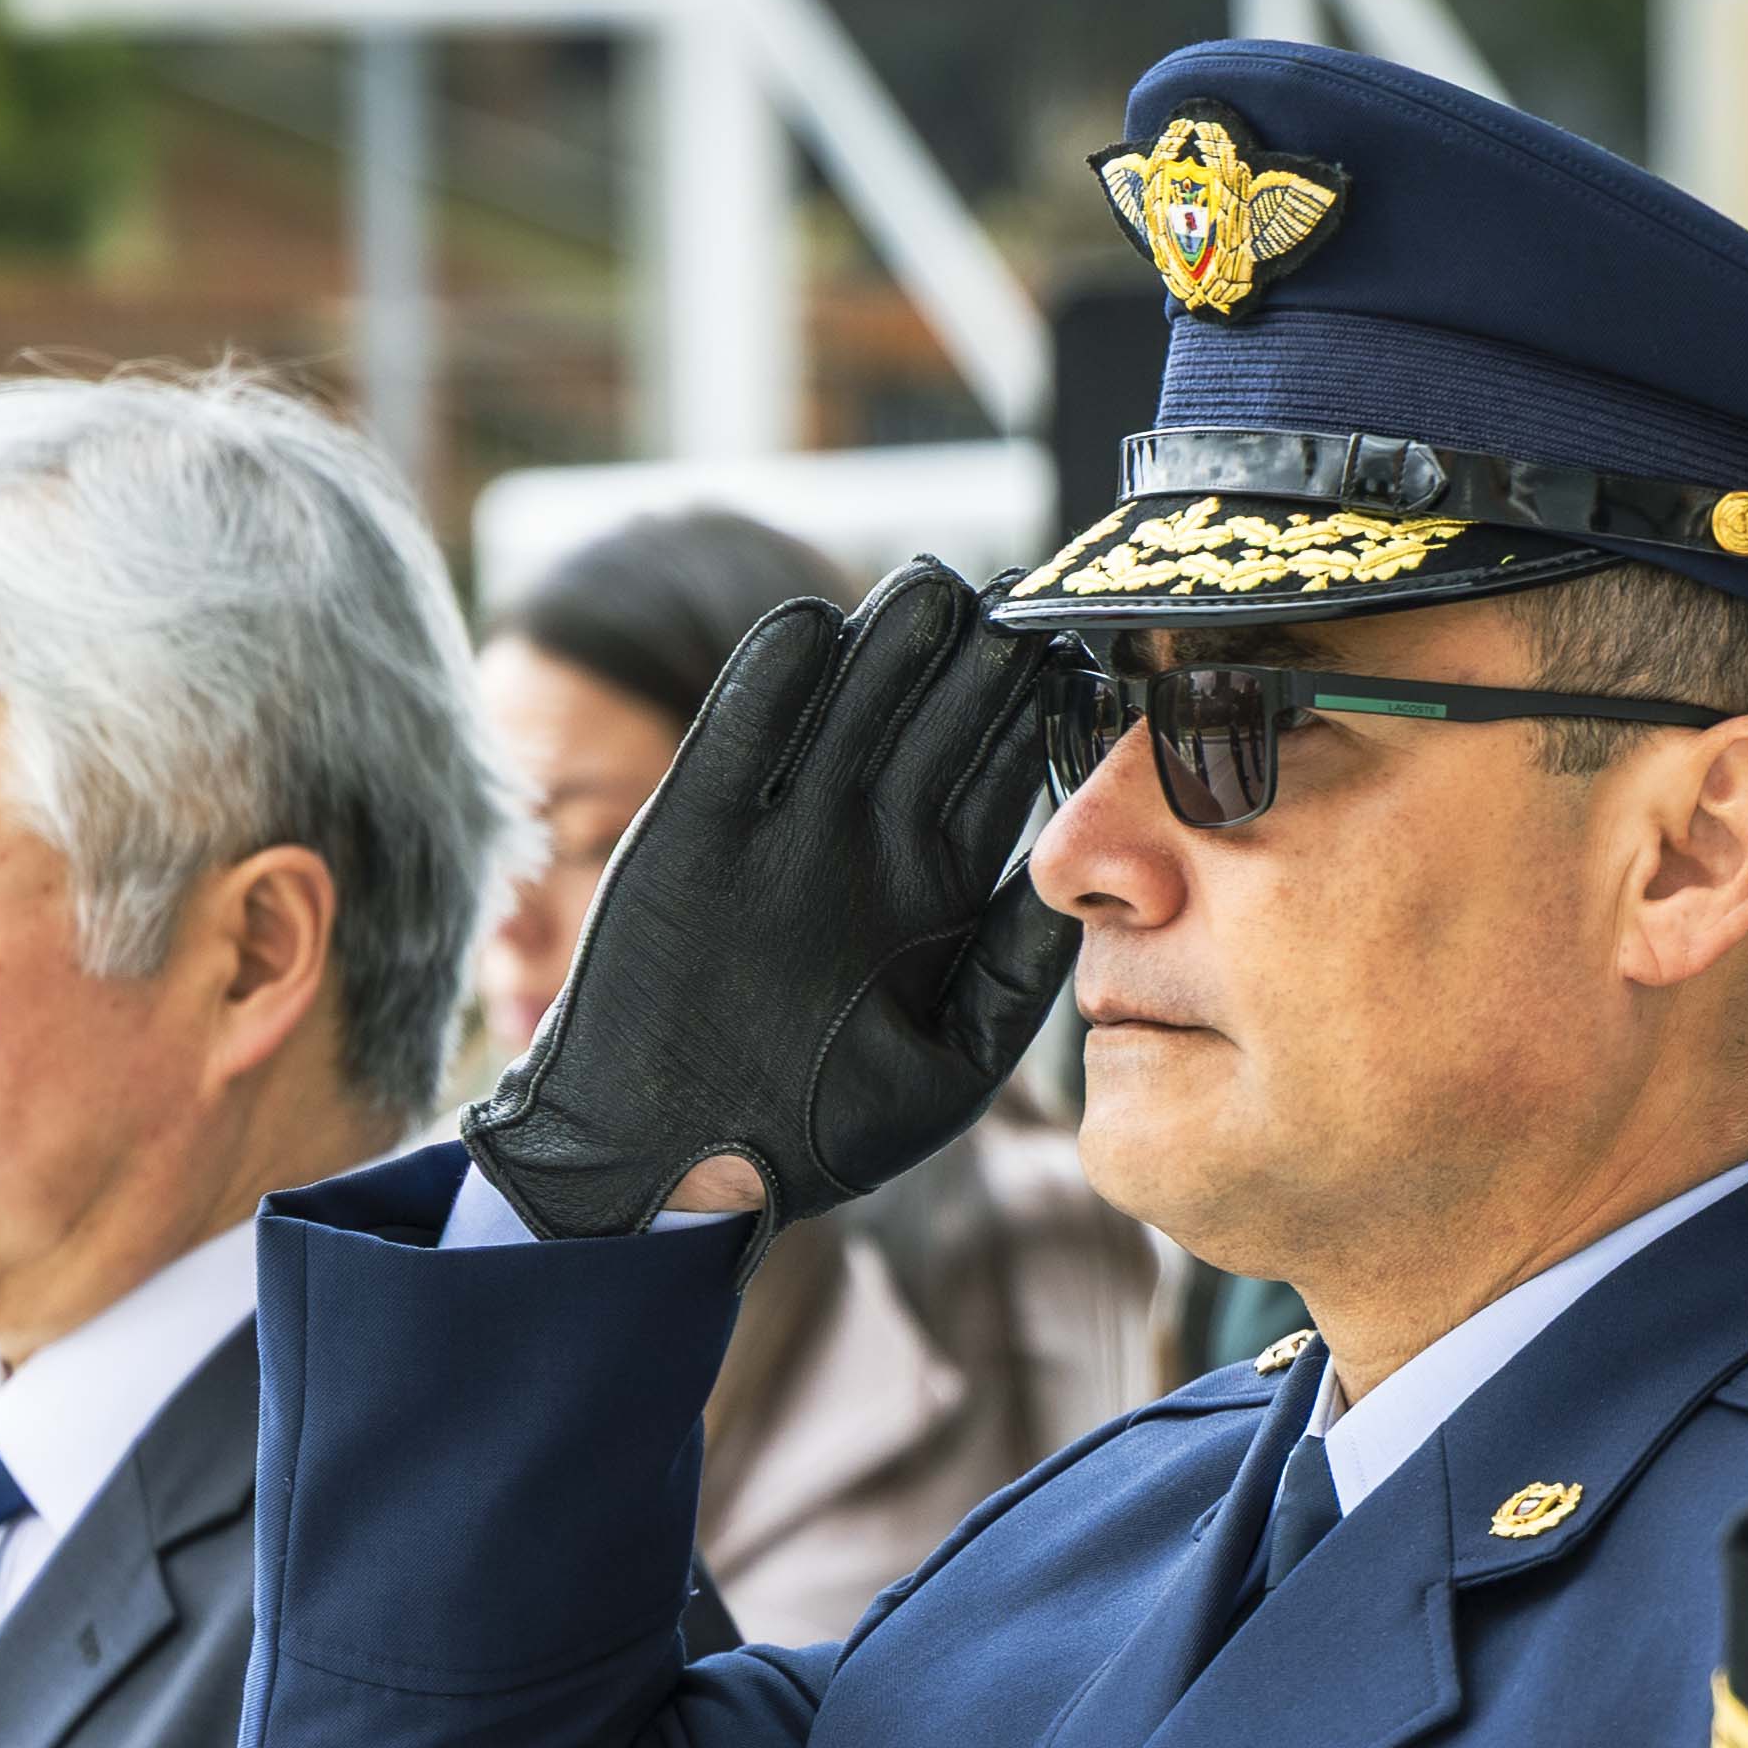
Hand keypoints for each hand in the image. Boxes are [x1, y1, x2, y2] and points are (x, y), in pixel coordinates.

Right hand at [464, 559, 1075, 1238]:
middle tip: (1011, 593)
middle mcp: (860, 844)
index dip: (1032, 712)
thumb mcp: (947, 1068)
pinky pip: (738, 738)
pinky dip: (769, 684)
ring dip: (881, 648)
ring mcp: (775, 829)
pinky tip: (810, 627)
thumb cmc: (815, 1131)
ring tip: (931, 587)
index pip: (995, 775)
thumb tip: (1080, 892)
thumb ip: (1011, 976)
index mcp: (933, 891)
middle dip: (970, 659)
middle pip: (926, 723)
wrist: (667, 1159)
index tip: (1078, 650)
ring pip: (840, 710)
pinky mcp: (692, 829)